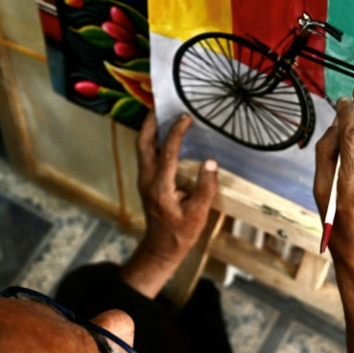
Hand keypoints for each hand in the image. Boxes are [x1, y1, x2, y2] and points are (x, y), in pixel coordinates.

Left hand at [120, 113, 217, 297]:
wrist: (161, 248)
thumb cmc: (181, 233)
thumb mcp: (198, 214)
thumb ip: (205, 188)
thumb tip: (211, 163)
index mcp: (161, 187)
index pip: (167, 152)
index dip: (176, 132)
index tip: (186, 117)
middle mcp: (148, 180)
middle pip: (143, 143)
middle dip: (150, 122)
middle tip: (161, 105)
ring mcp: (144, 181)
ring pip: (142, 148)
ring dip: (149, 129)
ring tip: (161, 114)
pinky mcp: (146, 182)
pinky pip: (146, 155)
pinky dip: (152, 141)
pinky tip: (163, 135)